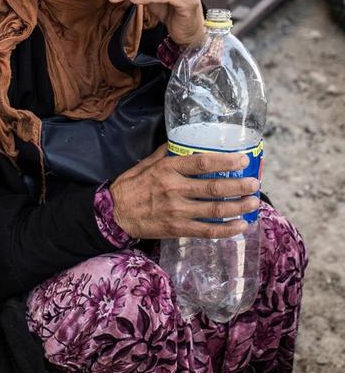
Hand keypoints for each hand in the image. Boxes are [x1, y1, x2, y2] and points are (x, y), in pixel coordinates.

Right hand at [110, 144, 259, 238]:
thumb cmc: (132, 184)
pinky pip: (206, 230)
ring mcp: (177, 210)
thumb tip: (187, 142)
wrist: (115, 212)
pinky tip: (240, 225)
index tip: (243, 160)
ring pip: (214, 210)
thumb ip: (168, 153)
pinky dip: (226, 229)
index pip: (202, 163)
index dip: (225, 162)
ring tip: (254, 203)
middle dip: (239, 186)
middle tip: (255, 183)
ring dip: (238, 207)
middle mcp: (174, 188)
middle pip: (214, 187)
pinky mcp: (177, 228)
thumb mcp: (148, 162)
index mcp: (168, 168)